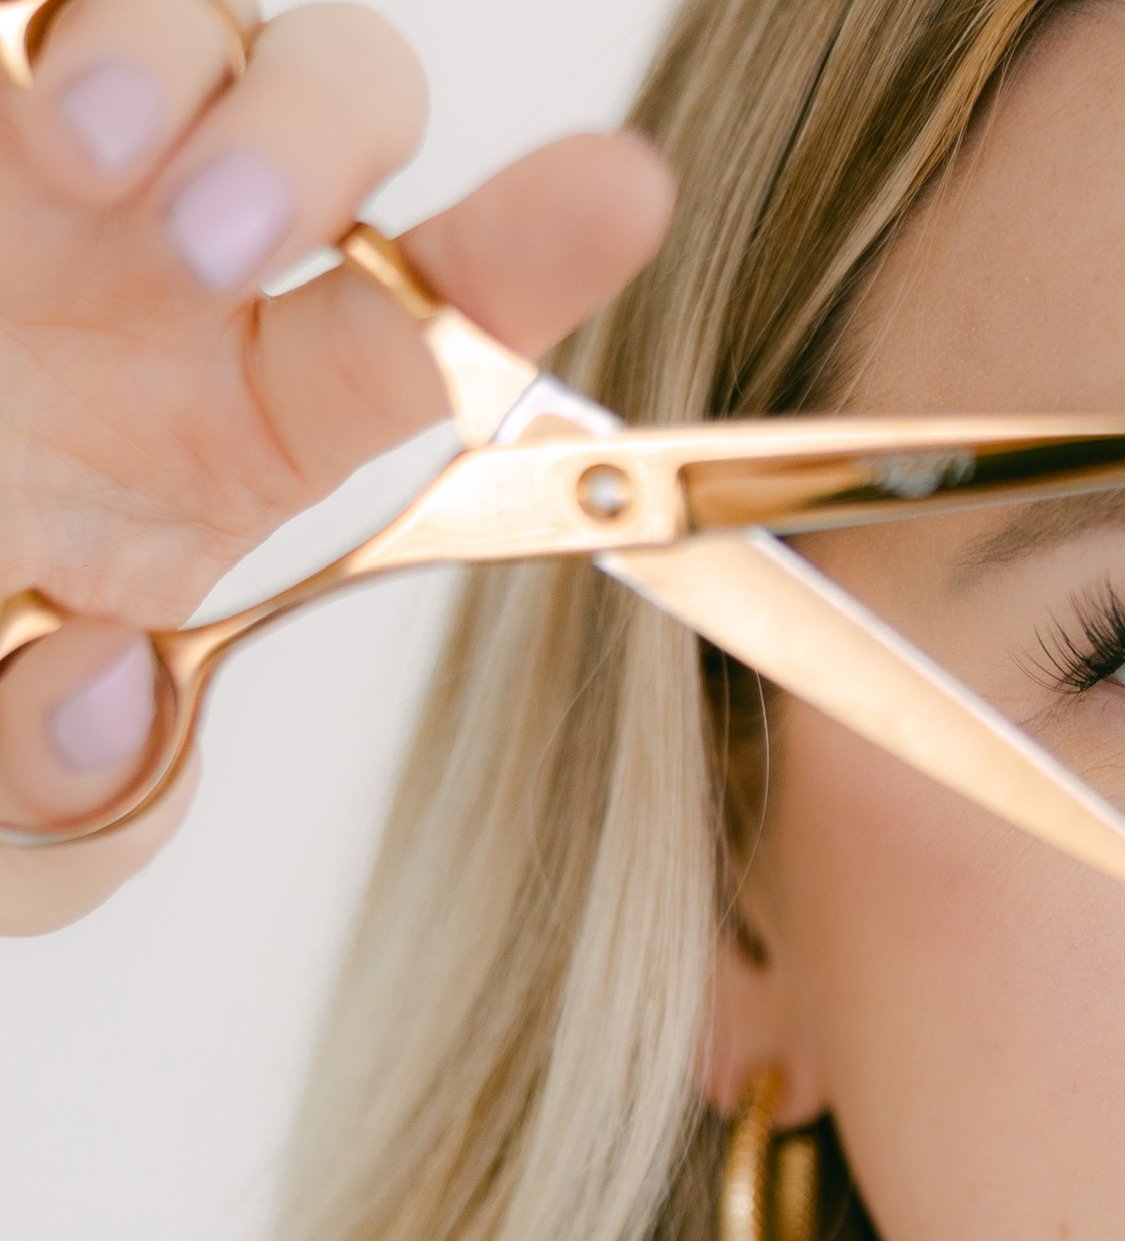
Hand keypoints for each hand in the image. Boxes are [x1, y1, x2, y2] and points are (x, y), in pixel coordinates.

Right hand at [0, 0, 673, 933]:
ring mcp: (46, 177)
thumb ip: (71, 800)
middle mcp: (163, 287)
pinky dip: (61, 22)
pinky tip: (34, 114)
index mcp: (232, 436)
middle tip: (215, 244)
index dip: (527, 256)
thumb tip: (95, 685)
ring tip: (83, 163)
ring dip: (175, 65)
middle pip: (340, 114)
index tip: (620, 192)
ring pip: (195, 25)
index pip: (417, 336)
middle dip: (316, 141)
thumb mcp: (12, 831)